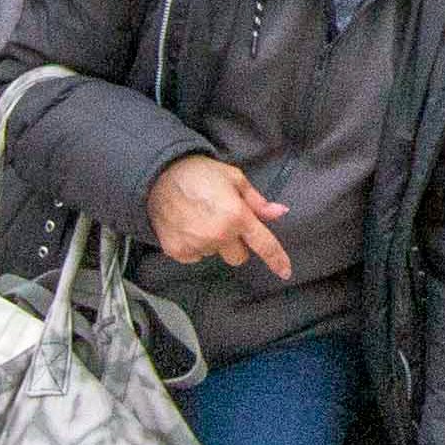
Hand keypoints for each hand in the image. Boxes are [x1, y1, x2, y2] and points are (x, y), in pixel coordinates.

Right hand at [145, 156, 291, 278]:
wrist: (159, 176)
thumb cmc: (199, 173)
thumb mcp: (234, 179)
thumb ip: (257, 201)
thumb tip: (279, 212)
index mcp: (237, 216)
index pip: (264, 244)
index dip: (277, 259)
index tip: (285, 271)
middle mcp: (218, 235)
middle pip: (238, 257)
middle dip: (235, 243)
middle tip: (223, 221)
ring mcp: (197, 245)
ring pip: (215, 255)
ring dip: (213, 243)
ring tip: (200, 218)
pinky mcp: (178, 251)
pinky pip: (195, 257)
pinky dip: (194, 245)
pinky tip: (187, 226)